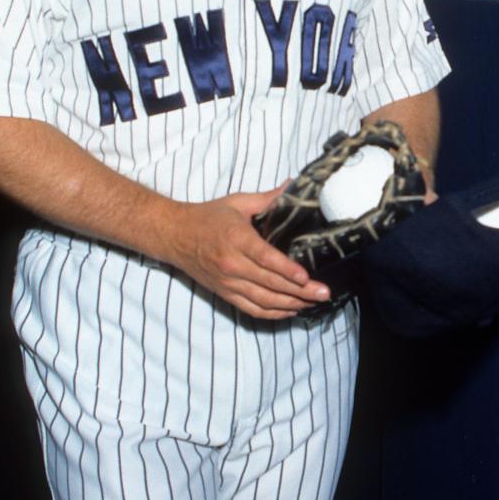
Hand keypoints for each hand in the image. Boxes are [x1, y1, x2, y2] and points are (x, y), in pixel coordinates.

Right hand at [165, 185, 330, 319]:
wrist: (174, 235)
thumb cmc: (207, 217)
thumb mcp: (238, 203)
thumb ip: (268, 199)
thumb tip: (292, 186)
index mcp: (236, 238)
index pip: (265, 258)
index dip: (287, 270)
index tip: (306, 277)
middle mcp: (232, 264)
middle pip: (270, 283)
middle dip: (300, 291)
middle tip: (324, 293)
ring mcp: (228, 282)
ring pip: (264, 301)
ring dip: (291, 304)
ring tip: (313, 303)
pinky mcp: (225, 293)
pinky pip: (252, 309)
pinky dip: (273, 314)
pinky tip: (291, 310)